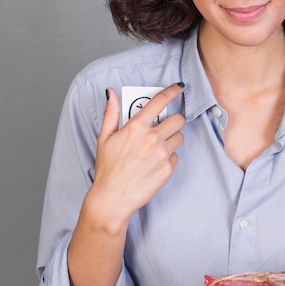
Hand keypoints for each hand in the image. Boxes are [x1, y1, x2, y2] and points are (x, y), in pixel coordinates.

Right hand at [84, 83, 185, 232]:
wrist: (113, 198)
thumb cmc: (108, 168)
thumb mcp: (104, 138)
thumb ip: (112, 113)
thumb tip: (112, 93)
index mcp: (136, 127)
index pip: (160, 101)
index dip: (172, 91)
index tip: (179, 87)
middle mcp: (152, 138)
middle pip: (178, 119)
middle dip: (173, 121)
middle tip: (163, 127)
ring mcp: (162, 154)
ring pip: (179, 137)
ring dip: (171, 139)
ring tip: (156, 148)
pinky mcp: (168, 168)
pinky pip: (176, 155)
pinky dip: (168, 157)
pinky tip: (154, 163)